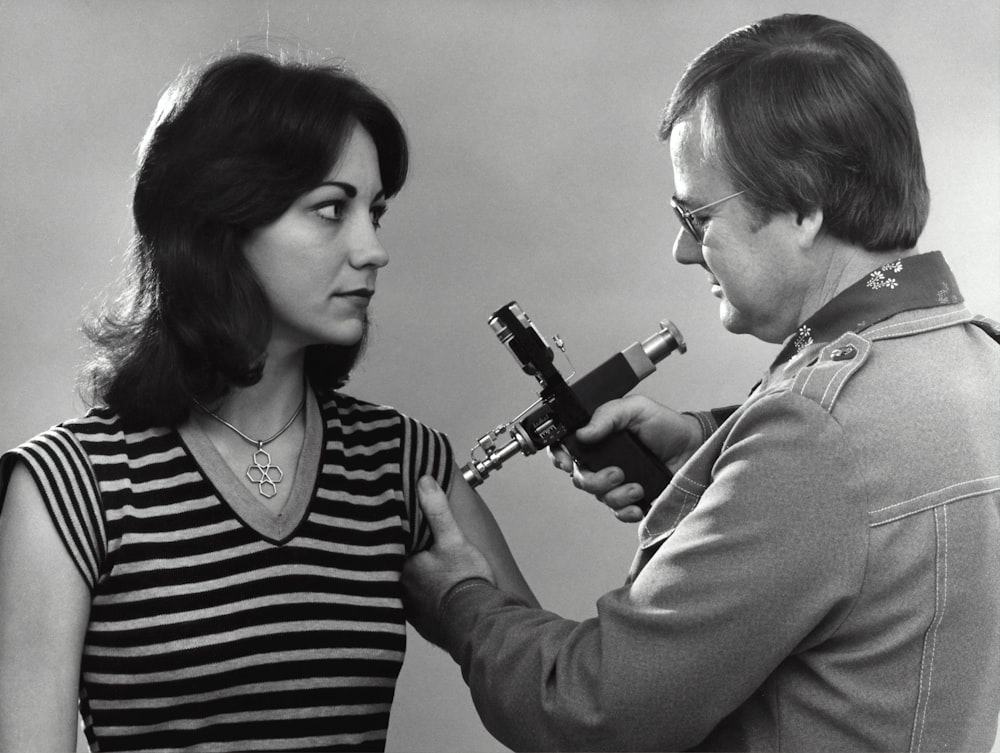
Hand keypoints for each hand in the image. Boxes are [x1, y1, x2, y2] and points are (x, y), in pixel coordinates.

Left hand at [402, 476, 494, 644]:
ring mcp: (411, 611)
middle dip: (404, 562)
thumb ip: (437, 510)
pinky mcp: (424, 625)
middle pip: (397, 570)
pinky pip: (417, 609)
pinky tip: (434, 597)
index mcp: (404, 568)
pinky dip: (423, 602)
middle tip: (417, 554)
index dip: (397, 540)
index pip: (391, 548)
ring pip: (406, 590)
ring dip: (413, 583)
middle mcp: (401, 591)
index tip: (401, 532)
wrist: (478, 624)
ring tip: (426, 574)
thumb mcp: (453, 539)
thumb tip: (424, 482)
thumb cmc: (465, 582)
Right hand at [549, 396, 701, 522]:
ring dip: (616, 495)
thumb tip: (583, 433)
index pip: (565, 448)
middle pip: (578, 478)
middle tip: (617, 473)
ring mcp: (616, 482)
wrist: (694, 448)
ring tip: (637, 487)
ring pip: (599, 497)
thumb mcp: (636, 408)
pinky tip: (638, 504)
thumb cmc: (666, 426)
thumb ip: (607, 415)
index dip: (559, 456)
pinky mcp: (632, 499)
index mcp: (598, 438)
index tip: (566, 462)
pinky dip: (626, 511)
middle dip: (594, 480)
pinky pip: (618, 512)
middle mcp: (603, 461)